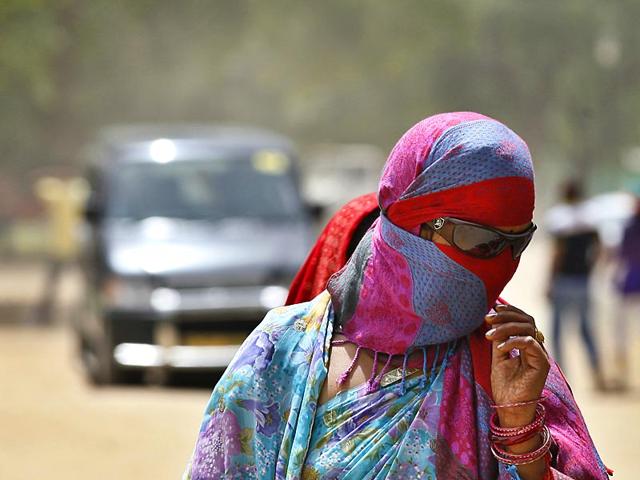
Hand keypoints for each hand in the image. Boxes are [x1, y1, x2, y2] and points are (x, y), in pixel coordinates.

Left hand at [485, 304, 549, 428]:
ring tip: (489, 334)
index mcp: (527, 344)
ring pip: (529, 328)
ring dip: (506, 327)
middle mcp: (536, 347)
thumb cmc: (504, 385)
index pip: (523, 319)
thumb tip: (492, 319)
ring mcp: (540, 354)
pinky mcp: (542, 363)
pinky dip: (513, 341)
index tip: (492, 310)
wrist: (509, 407)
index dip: (509, 311)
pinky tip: (499, 347)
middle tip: (488, 319)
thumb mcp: (497, 357)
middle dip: (506, 316)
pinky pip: (530, 343)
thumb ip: (498, 339)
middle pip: (527, 320)